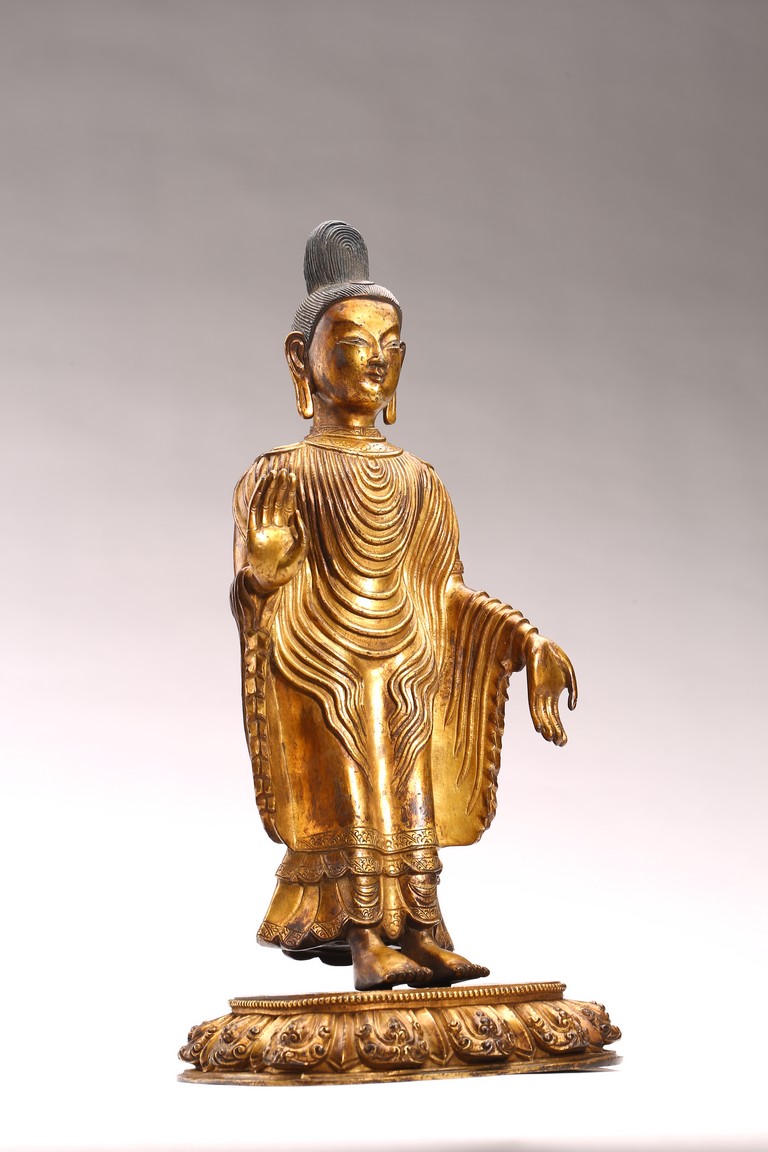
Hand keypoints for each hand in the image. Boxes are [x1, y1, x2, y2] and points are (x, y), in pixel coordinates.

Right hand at [246, 469, 307, 591]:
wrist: (271, 583)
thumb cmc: (288, 569)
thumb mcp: (302, 549)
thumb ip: (302, 531)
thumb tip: (297, 513)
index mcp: (285, 529)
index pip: (286, 505)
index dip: (289, 491)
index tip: (292, 476)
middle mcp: (272, 527)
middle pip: (275, 501)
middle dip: (279, 486)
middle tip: (283, 471)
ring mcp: (261, 529)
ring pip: (264, 503)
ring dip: (269, 488)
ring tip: (273, 474)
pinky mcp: (251, 533)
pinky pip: (254, 512)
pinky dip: (257, 498)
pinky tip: (262, 487)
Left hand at [525, 633, 577, 746]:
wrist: (541, 644)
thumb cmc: (555, 658)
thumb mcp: (570, 675)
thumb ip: (573, 692)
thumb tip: (571, 709)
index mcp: (554, 695)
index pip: (556, 717)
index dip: (560, 729)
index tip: (563, 741)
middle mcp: (545, 697)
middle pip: (549, 719)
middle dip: (554, 732)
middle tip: (559, 744)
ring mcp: (538, 693)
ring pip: (541, 716)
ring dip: (545, 728)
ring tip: (550, 739)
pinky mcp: (532, 688)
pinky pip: (533, 706)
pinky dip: (536, 717)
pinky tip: (538, 727)